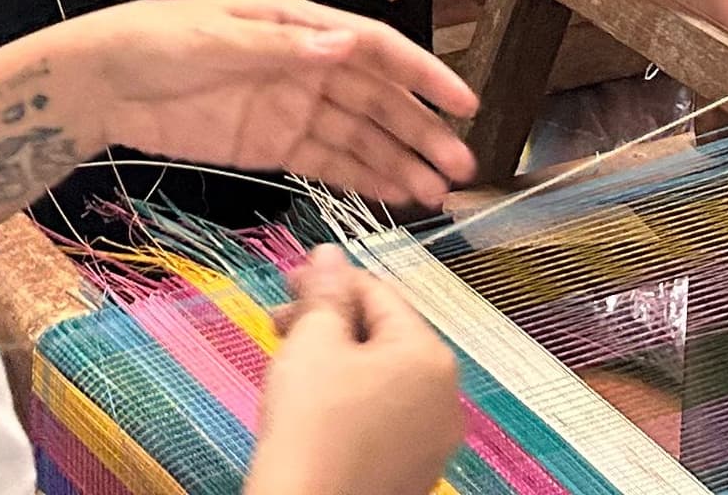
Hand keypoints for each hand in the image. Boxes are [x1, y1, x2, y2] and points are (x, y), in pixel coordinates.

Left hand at [73, 0, 475, 210]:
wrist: (103, 84)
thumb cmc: (153, 43)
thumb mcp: (213, 39)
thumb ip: (280, 47)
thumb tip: (347, 44)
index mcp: (295, 24)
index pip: (372, 47)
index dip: (420, 73)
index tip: (462, 102)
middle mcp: (305, 63)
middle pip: (376, 98)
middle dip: (420, 130)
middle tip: (460, 167)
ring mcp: (291, 106)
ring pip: (360, 136)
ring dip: (400, 161)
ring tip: (437, 193)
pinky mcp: (273, 144)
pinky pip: (329, 162)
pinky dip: (363, 179)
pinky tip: (396, 197)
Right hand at [244, 250, 458, 494]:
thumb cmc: (312, 425)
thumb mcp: (314, 342)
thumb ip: (327, 292)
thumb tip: (332, 255)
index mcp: (430, 358)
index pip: (379, 294)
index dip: (329, 280)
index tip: (290, 280)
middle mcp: (445, 399)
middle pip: (384, 337)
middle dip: (330, 322)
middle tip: (281, 321)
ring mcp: (433, 442)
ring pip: (382, 378)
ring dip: (338, 359)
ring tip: (292, 362)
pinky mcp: (412, 472)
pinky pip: (384, 417)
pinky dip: (351, 400)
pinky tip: (313, 404)